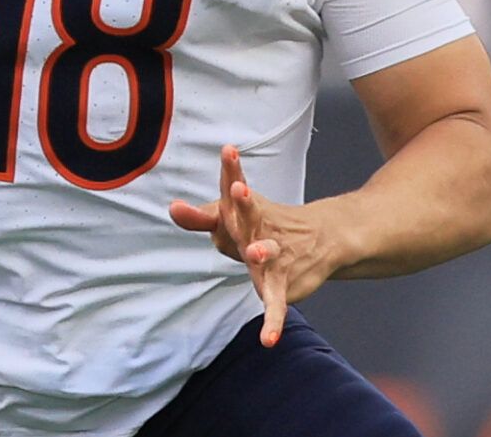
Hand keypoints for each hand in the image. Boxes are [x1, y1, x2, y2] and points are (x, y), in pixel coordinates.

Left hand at [169, 145, 353, 347]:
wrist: (319, 239)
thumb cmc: (261, 225)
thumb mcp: (229, 217)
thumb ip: (200, 216)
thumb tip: (171, 208)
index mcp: (246, 209)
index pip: (234, 186)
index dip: (230, 170)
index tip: (228, 149)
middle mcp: (261, 228)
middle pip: (250, 215)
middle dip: (244, 204)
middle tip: (238, 190)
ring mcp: (274, 256)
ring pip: (267, 254)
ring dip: (263, 252)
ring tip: (257, 251)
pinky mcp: (283, 284)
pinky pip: (276, 305)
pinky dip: (273, 322)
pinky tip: (268, 341)